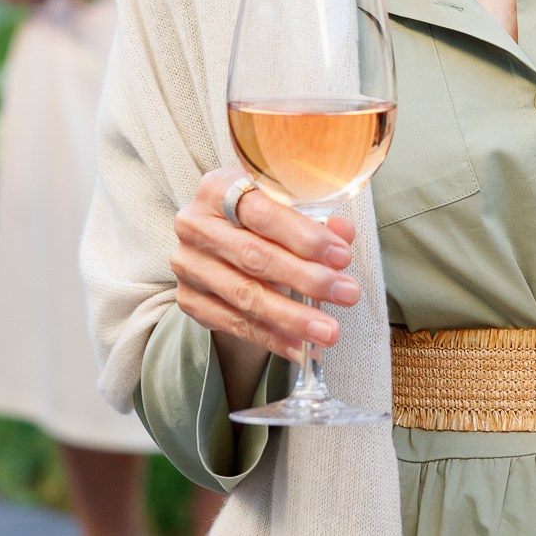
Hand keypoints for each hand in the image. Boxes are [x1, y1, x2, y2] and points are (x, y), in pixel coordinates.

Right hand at [171, 169, 361, 367]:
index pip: (263, 213)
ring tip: (328, 330)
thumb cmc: (260, 215)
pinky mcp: (189, 300)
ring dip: (292, 317)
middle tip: (347, 293)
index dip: (305, 237)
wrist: (220, 236)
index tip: (342, 256)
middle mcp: (194, 225)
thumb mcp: (284, 205)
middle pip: (255, 257)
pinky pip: (235, 324)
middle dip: (307, 279)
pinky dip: (272, 338)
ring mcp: (188, 265)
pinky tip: (301, 347)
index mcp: (217, 188)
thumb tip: (343, 235)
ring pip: (245, 296)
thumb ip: (314, 217)